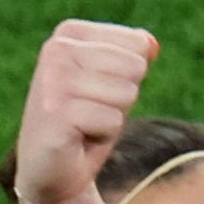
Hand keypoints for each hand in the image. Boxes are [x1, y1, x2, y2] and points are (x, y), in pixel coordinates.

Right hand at [15, 19, 159, 203]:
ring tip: (86, 124)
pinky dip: (103, 136)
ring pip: (126, 93)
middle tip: (94, 112)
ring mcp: (53, 80)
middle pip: (134, 67)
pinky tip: (78, 138)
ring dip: (113, 118)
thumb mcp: (114, 83)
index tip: (100, 92)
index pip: (137, 44)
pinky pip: (112, 120)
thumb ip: (133, 57)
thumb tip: (152, 43)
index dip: (129, 77)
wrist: (51, 169)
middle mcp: (56, 50)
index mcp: (69, 34)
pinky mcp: (56, 112)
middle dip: (123, 98)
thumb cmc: (87, 122)